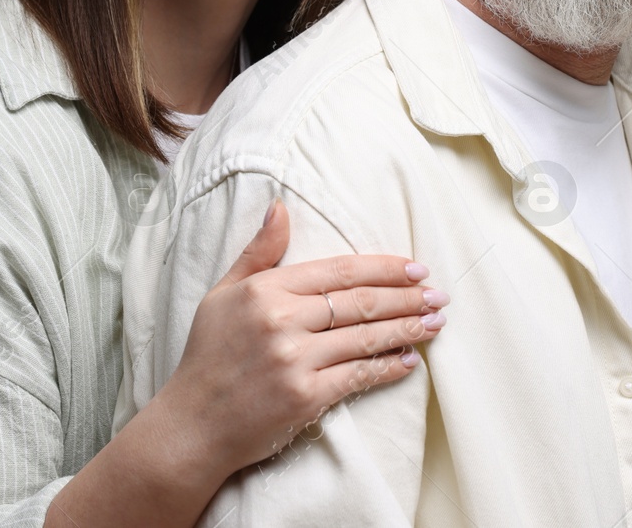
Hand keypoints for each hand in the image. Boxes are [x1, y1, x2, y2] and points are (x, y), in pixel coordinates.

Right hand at [158, 199, 444, 475]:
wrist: (192, 424)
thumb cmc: (208, 356)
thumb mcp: (223, 294)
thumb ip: (258, 252)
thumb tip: (281, 207)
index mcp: (266, 290)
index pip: (340, 270)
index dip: (384, 268)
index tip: (416, 268)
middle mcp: (283, 320)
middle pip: (361, 302)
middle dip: (407, 297)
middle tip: (438, 295)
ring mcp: (296, 360)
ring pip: (366, 337)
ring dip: (407, 329)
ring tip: (435, 323)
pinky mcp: (306, 397)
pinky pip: (359, 376)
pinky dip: (388, 367)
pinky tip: (409, 359)